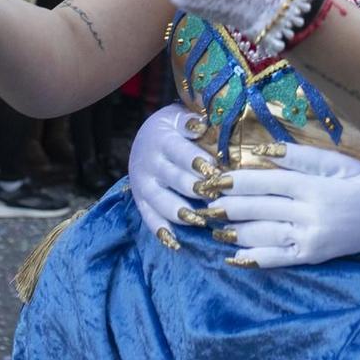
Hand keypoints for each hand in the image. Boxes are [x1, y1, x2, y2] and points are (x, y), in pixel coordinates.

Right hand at [128, 104, 213, 245]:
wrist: (144, 139)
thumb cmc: (173, 128)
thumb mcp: (178, 116)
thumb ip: (190, 120)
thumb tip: (201, 124)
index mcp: (162, 140)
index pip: (181, 153)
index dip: (199, 163)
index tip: (217, 172)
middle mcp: (149, 164)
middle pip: (175, 180)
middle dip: (197, 190)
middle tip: (218, 197)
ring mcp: (143, 186)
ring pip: (162, 203)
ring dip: (183, 213)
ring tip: (202, 220)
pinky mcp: (141, 203)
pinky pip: (150, 221)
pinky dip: (162, 233)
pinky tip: (177, 244)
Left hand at [207, 142, 359, 268]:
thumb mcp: (337, 161)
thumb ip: (298, 156)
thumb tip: (261, 151)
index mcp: (313, 186)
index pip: (262, 182)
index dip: (233, 181)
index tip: (211, 179)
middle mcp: (309, 214)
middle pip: (257, 209)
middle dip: (226, 206)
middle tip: (201, 203)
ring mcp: (311, 239)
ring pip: (262, 235)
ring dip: (234, 231)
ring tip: (212, 227)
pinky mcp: (316, 256)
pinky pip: (279, 259)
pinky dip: (254, 259)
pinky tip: (234, 257)